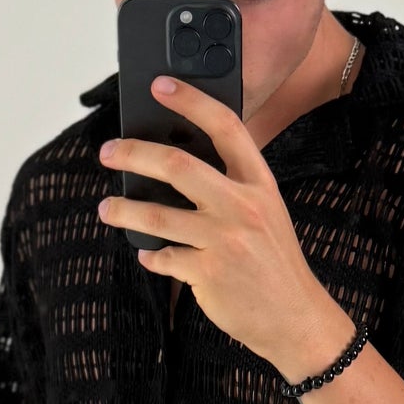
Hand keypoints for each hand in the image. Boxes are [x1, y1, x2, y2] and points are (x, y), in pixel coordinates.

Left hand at [95, 76, 352, 383]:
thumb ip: (233, 187)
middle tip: (109, 152)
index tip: (160, 85)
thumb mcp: (267, 213)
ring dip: (124, 210)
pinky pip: (164, 258)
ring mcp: (224, 241)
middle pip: (177, 165)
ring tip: (108, 209)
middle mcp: (242, 207)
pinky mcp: (208, 274)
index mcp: (259, 184)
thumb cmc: (275, 262)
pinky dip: (152, 255)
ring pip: (157, 215)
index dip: (191, 101)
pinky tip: (150, 254)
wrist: (295, 318)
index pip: (225, 128)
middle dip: (134, 154)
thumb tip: (177, 165)